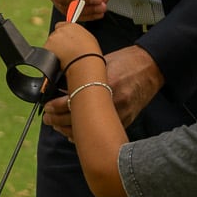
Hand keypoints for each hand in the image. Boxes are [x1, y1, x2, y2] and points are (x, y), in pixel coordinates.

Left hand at [43, 44, 160, 139]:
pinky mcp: (126, 121)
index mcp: (104, 84)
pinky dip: (87, 134)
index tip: (46, 107)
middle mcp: (112, 102)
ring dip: (68, 130)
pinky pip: (101, 132)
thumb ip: (85, 75)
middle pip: (77, 120)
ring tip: (56, 126)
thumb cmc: (125, 62)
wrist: (150, 67)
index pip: (72, 102)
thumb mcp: (101, 63)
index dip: (55, 107)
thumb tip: (61, 85)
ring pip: (89, 131)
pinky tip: (75, 133)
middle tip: (47, 118)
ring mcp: (120, 114)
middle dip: (58, 121)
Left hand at [44, 20, 102, 64]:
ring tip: (64, 57)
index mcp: (71, 26)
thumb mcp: (88, 38)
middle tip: (65, 50)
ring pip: (50, 44)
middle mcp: (60, 30)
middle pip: (55, 35)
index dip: (62, 34)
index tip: (64, 40)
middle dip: (58, 42)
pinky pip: (46, 52)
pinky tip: (59, 60)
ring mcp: (52, 39)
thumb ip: (78, 35)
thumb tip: (76, 39)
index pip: (61, 25)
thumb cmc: (90, 53)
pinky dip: (50, 56)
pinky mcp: (47, 48)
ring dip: (54, 49)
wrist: (85, 62)